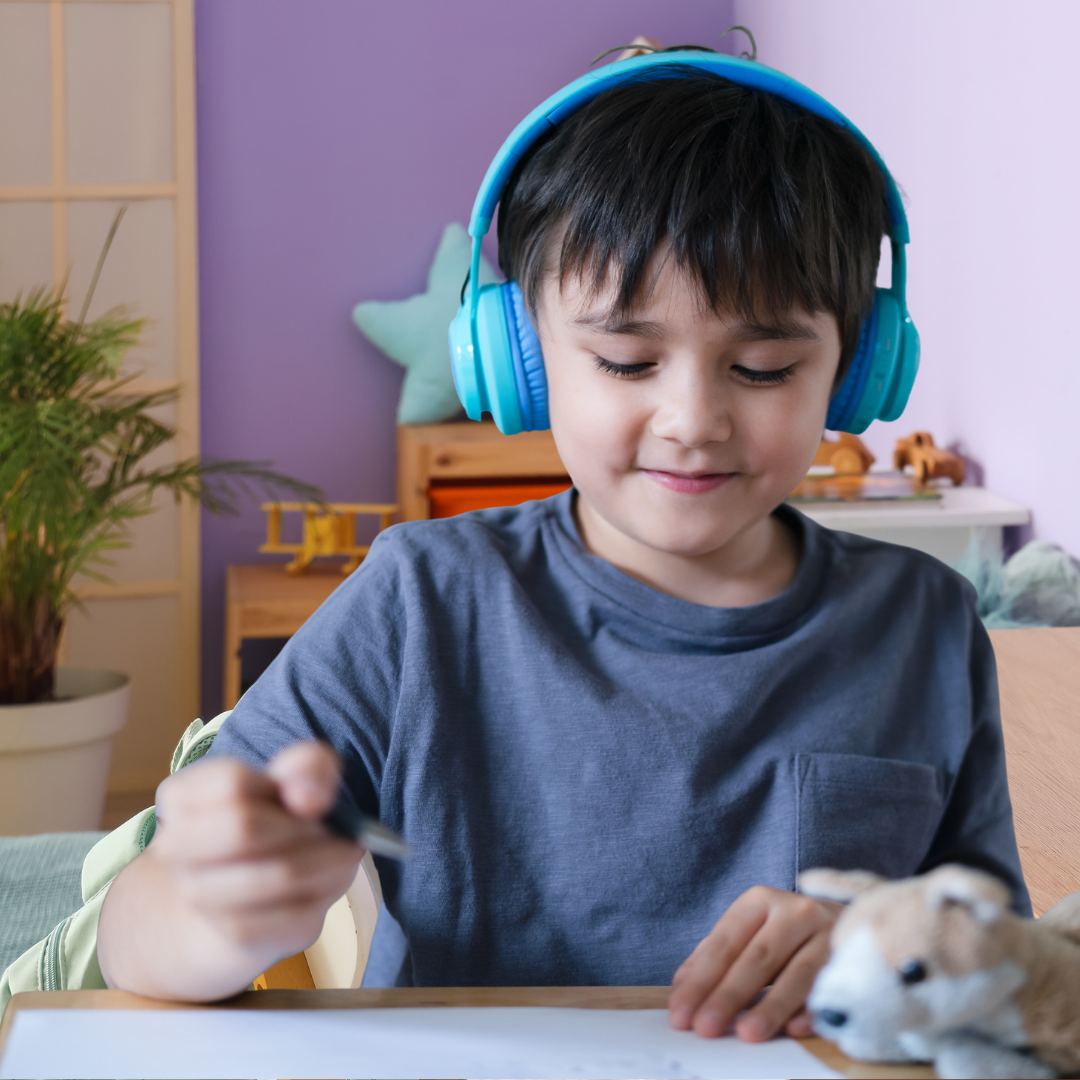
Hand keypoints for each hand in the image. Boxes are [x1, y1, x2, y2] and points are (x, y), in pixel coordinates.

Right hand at [149, 742, 362, 968]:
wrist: (254, 894)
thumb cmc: (277, 819)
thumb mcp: (298, 776)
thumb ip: (308, 766)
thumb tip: (309, 797)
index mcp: (182, 797)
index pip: (230, 783)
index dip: (284, 785)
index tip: (305, 796)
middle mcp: (176, 848)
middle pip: (243, 828)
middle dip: (302, 825)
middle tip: (327, 828)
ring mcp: (200, 897)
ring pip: (276, 874)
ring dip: (324, 860)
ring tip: (337, 852)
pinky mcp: (239, 936)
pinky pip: (290, 915)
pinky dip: (324, 893)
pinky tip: (329, 881)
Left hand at [668, 886, 840, 1041]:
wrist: (857, 921)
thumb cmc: (789, 933)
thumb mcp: (752, 932)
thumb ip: (716, 955)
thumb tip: (682, 988)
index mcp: (761, 902)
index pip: (724, 942)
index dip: (701, 979)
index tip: (681, 1013)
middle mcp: (795, 912)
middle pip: (757, 958)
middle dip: (728, 995)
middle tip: (705, 1027)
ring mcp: (829, 934)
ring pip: (797, 974)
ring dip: (771, 1006)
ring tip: (747, 1034)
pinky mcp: (856, 959)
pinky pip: (833, 987)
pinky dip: (814, 1009)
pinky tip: (795, 1029)